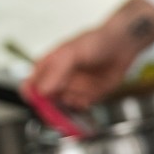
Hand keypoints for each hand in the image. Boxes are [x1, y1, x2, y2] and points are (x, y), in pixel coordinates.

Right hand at [26, 0, 153, 110]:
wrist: (123, 44)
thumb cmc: (95, 41)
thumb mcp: (71, 53)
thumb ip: (56, 71)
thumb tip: (42, 91)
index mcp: (47, 68)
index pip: (30, 86)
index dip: (32, 97)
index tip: (39, 104)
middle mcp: (58, 80)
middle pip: (44, 102)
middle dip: (48, 109)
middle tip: (56, 112)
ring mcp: (72, 89)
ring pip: (61, 108)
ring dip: (66, 109)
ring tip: (74, 101)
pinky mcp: (88, 96)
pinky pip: (79, 108)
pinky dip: (81, 108)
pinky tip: (86, 100)